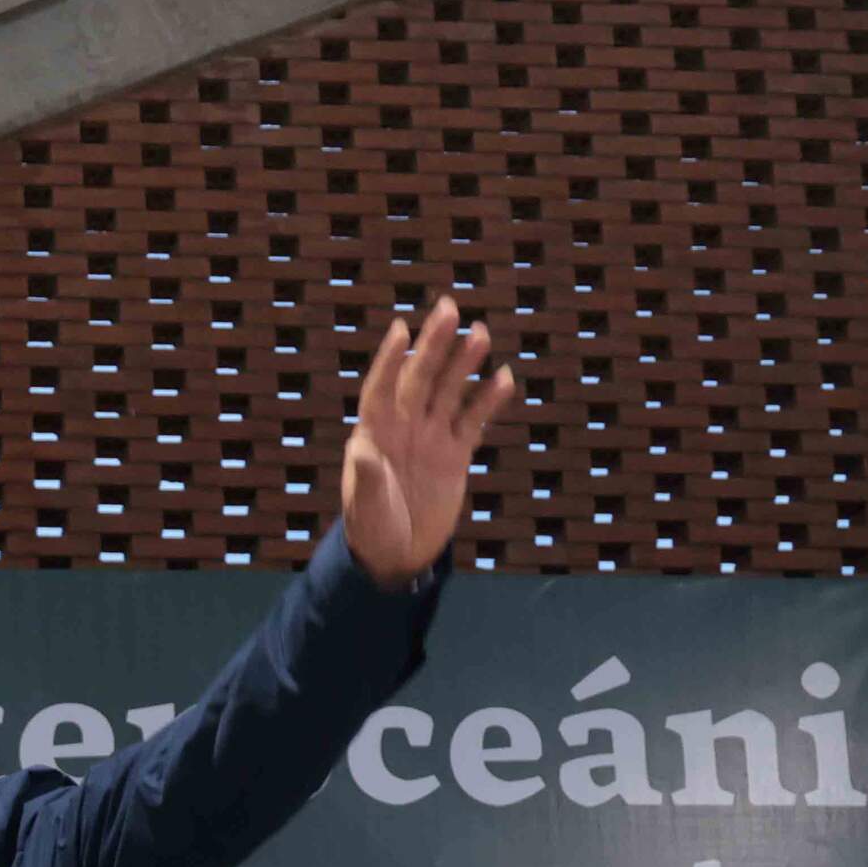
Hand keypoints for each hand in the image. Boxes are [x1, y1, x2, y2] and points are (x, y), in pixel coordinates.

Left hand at [341, 295, 518, 587]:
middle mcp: (403, 428)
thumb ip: (367, 479)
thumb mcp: (365, 509)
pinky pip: (474, 420)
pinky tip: (504, 378)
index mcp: (373, 434)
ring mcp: (431, 438)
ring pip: (449, 391)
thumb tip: (364, 451)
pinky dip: (488, 400)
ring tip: (481, 333)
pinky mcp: (456, 454)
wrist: (397, 557)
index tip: (402, 329)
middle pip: (420, 377)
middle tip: (450, 308)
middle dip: (435, 344)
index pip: (381, 388)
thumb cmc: (372, 531)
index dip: (391, 360)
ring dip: (464, 363)